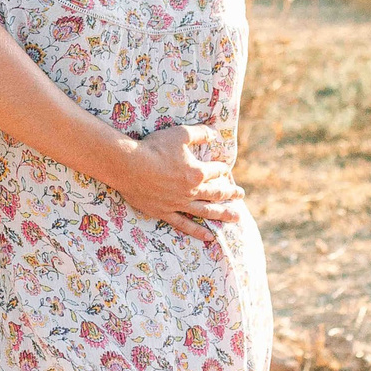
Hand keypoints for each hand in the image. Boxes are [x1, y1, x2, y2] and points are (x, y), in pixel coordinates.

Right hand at [119, 124, 241, 241]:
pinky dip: (197, 231)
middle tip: (241, 195)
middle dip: (231, 193)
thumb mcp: (180, 134)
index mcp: (197, 172)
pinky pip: (184, 224)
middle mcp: (191, 191)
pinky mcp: (164, 212)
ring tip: (236, 218)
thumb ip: (200, 133)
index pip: (216, 170)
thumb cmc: (154, 148)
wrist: (128, 166)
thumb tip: (215, 133)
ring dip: (222, 214)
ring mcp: (178, 204)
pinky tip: (209, 237)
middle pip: (216, 193)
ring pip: (205, 211)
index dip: (222, 168)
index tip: (225, 168)